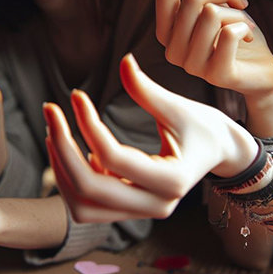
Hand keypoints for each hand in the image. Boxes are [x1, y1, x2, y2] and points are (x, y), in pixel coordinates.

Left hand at [44, 53, 258, 222]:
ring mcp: (142, 212)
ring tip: (54, 133)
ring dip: (62, 171)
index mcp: (172, 180)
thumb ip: (147, 90)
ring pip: (83, 205)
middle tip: (51, 112)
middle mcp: (156, 205)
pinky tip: (75, 148)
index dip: (88, 124)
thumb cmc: (204, 127)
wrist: (221, 153)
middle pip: (90, 190)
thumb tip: (124, 61)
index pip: (113, 158)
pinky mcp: (131, 210)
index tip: (76, 95)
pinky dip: (73, 179)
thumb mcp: (180, 107)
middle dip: (63, 150)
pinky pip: (89, 205)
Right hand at [155, 0, 272, 101]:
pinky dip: (246, 26)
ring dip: (238, 12)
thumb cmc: (239, 36)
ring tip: (246, 23)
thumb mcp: (221, 3)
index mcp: (166, 28)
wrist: (261, 73)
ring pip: (212, 12)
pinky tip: (249, 36)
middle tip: (242, 2)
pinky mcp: (216, 75)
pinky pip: (229, 33)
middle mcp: (171, 48)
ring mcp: (191, 65)